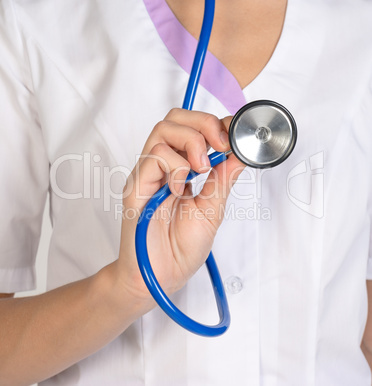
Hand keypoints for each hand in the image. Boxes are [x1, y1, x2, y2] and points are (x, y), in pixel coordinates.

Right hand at [115, 108, 244, 308]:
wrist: (160, 275)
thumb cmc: (181, 247)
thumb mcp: (213, 209)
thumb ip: (222, 179)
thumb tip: (238, 153)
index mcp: (181, 169)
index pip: (192, 128)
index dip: (215, 124)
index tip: (234, 136)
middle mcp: (162, 167)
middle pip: (174, 119)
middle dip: (203, 123)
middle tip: (220, 145)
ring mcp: (147, 175)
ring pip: (162, 130)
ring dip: (191, 143)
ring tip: (200, 170)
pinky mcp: (135, 187)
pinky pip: (153, 158)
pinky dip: (175, 168)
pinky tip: (179, 190)